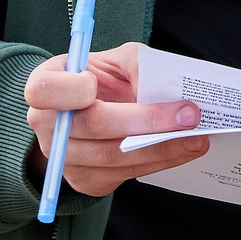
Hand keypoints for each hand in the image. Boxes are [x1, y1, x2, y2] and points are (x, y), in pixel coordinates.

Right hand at [24, 41, 210, 198]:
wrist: (100, 108)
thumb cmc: (107, 78)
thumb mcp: (118, 58)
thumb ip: (135, 63)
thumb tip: (161, 87)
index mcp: (45, 85)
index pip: (44, 91)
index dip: (69, 90)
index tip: (94, 83)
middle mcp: (47, 126)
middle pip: (91, 126)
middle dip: (145, 120)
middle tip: (189, 115)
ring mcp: (64, 159)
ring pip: (112, 156)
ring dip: (160, 148)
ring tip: (196, 137)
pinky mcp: (86, 180)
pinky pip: (124, 174)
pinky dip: (158, 161)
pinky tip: (182, 150)